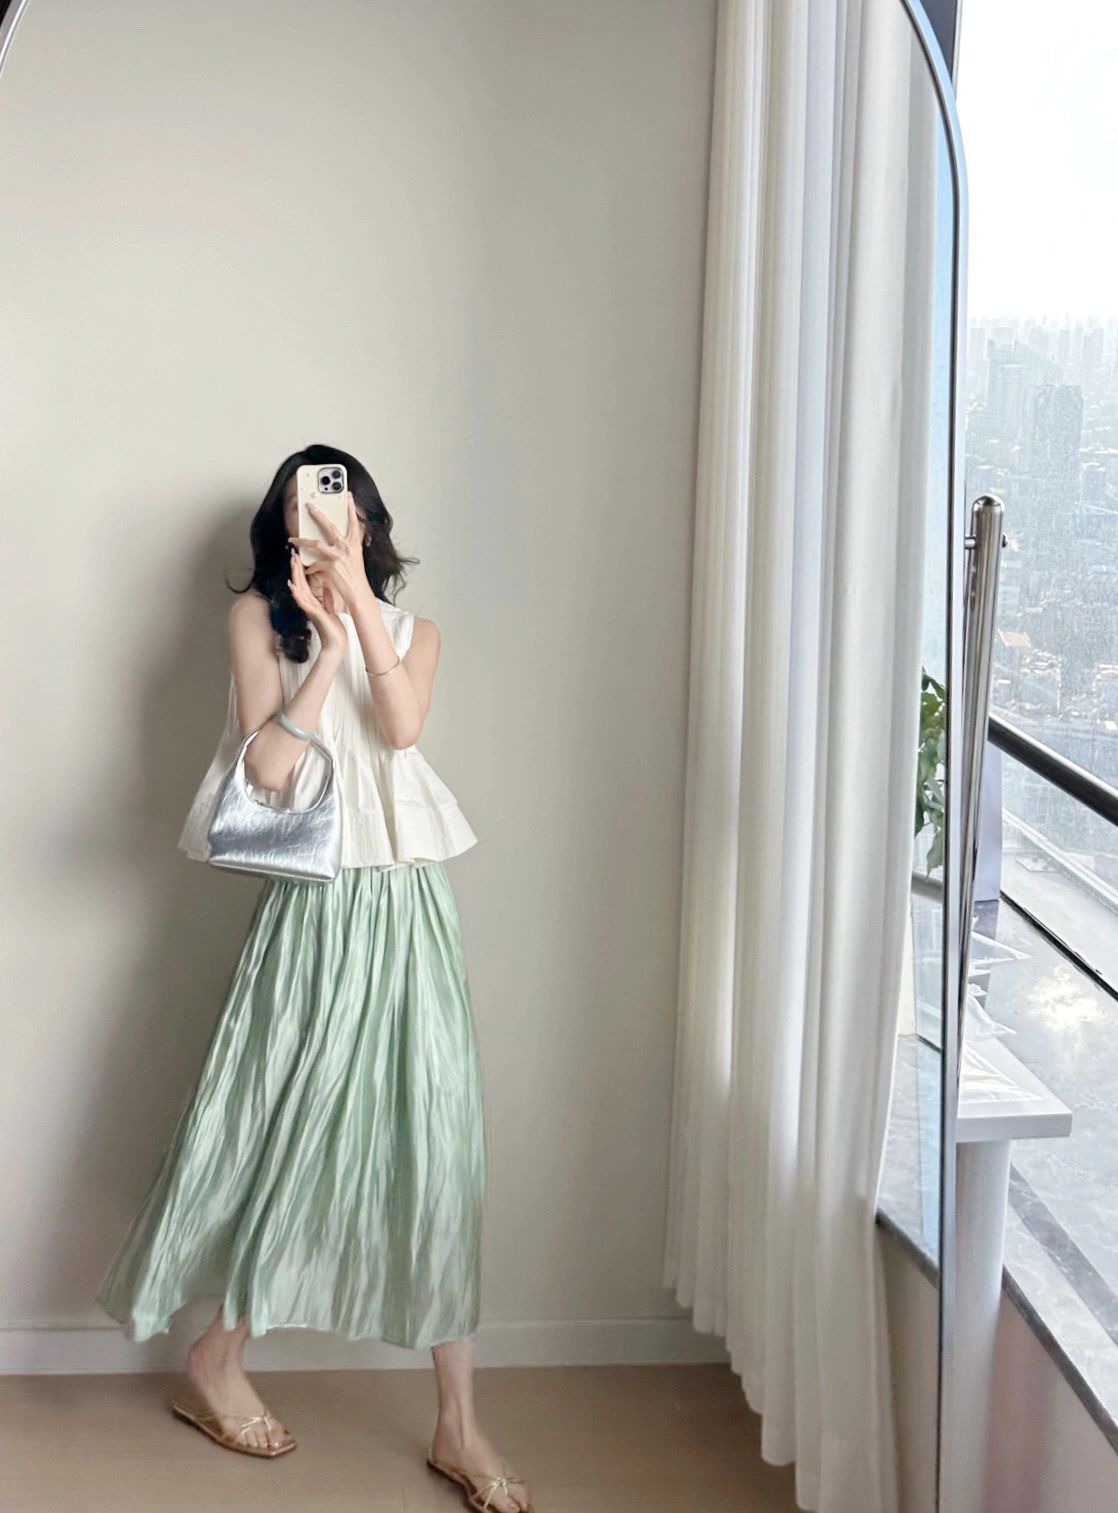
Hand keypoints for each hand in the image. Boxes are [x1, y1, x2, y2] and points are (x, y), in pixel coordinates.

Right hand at [287, 548, 346, 655]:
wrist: (336, 644)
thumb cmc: (333, 629)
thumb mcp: (331, 610)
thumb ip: (327, 598)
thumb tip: (327, 587)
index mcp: (314, 602)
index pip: (305, 582)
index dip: (301, 569)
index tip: (299, 556)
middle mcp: (309, 604)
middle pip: (300, 583)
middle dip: (296, 568)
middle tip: (292, 553)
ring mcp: (310, 609)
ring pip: (299, 590)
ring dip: (295, 576)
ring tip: (292, 564)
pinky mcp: (313, 615)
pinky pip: (303, 603)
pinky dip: (297, 594)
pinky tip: (292, 586)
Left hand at [288, 493, 372, 612]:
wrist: (358, 593)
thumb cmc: (356, 577)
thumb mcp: (356, 557)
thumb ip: (348, 545)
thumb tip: (341, 537)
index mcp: (354, 544)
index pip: (354, 523)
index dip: (351, 509)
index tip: (348, 496)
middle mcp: (347, 547)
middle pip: (329, 526)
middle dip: (318, 514)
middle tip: (309, 505)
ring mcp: (338, 556)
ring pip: (315, 543)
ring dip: (301, 541)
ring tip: (292, 539)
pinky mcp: (331, 566)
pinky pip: (315, 563)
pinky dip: (310, 566)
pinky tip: (306, 568)